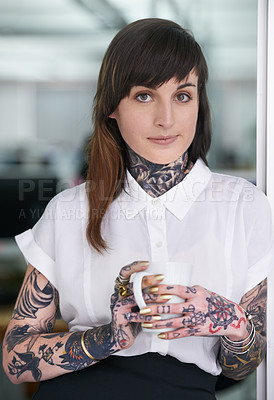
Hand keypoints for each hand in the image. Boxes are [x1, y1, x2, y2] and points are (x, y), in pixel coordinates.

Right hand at [110, 261, 163, 349]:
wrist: (119, 336)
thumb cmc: (133, 316)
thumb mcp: (138, 302)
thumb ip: (145, 292)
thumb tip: (166, 282)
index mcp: (122, 288)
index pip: (125, 272)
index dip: (135, 266)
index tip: (148, 263)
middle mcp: (118, 295)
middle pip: (133, 284)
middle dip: (148, 280)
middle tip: (162, 278)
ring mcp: (118, 306)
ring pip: (135, 299)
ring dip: (152, 298)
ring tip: (167, 297)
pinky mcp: (119, 318)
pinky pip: (135, 316)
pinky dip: (147, 317)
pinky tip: (158, 317)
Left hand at [129, 284, 248, 340]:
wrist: (232, 317)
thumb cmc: (214, 301)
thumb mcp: (202, 291)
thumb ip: (187, 289)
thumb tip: (169, 286)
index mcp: (195, 292)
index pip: (175, 288)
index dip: (161, 288)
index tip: (148, 288)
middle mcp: (195, 305)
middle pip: (170, 306)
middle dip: (153, 308)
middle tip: (140, 308)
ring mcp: (196, 319)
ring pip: (172, 321)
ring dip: (156, 323)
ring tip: (144, 322)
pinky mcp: (197, 330)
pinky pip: (180, 333)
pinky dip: (169, 335)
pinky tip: (158, 334)